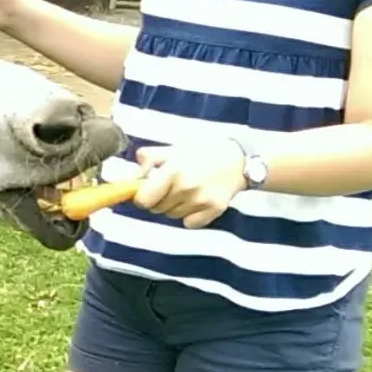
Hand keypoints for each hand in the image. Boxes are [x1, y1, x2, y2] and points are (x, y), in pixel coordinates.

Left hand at [131, 140, 249, 227]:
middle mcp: (186, 188)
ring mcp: (201, 201)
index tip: (146, 191)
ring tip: (186, 190)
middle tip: (170, 186)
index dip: (141, 197)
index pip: (143, 200)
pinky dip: (189, 216)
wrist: (238, 158)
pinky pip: (189, 223)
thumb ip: (148, 159)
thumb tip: (132, 176)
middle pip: (156, 209)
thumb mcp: (172, 148)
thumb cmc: (201, 151)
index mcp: (173, 171)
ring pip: (171, 216)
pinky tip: (196, 201)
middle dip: (157, 200)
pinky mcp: (214, 210)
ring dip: (173, 206)